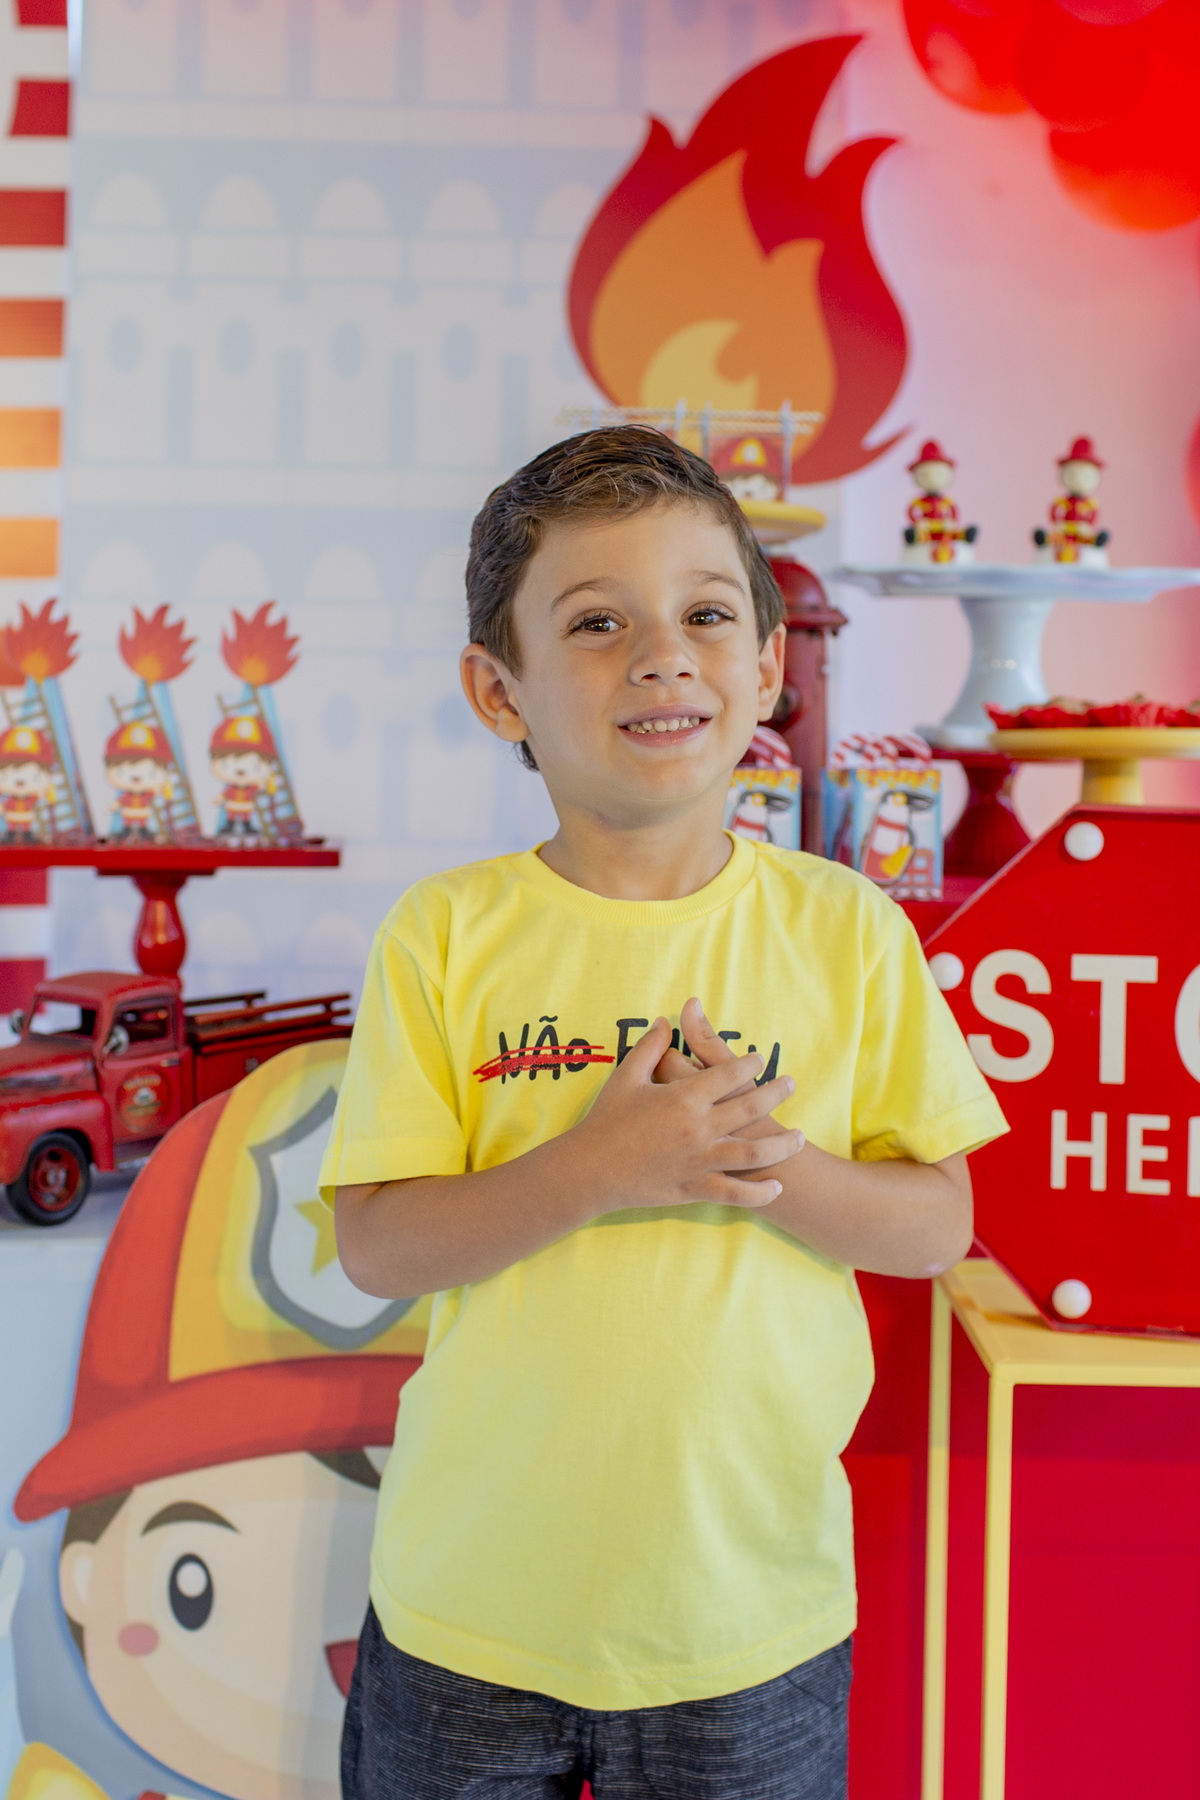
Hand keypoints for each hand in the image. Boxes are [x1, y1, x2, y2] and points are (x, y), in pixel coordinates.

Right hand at [573, 1017, 802, 1211]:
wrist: (589, 1170)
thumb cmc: (606, 1120)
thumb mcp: (626, 1076)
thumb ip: (650, 1047)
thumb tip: (667, 1021)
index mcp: (683, 1097)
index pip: (729, 1074)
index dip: (749, 1064)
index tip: (760, 1060)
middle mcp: (698, 1128)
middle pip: (751, 1108)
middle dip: (775, 1094)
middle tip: (791, 1084)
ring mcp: (699, 1161)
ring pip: (754, 1154)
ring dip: (782, 1145)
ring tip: (799, 1137)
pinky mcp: (694, 1188)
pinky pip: (735, 1192)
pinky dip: (759, 1193)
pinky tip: (776, 1186)